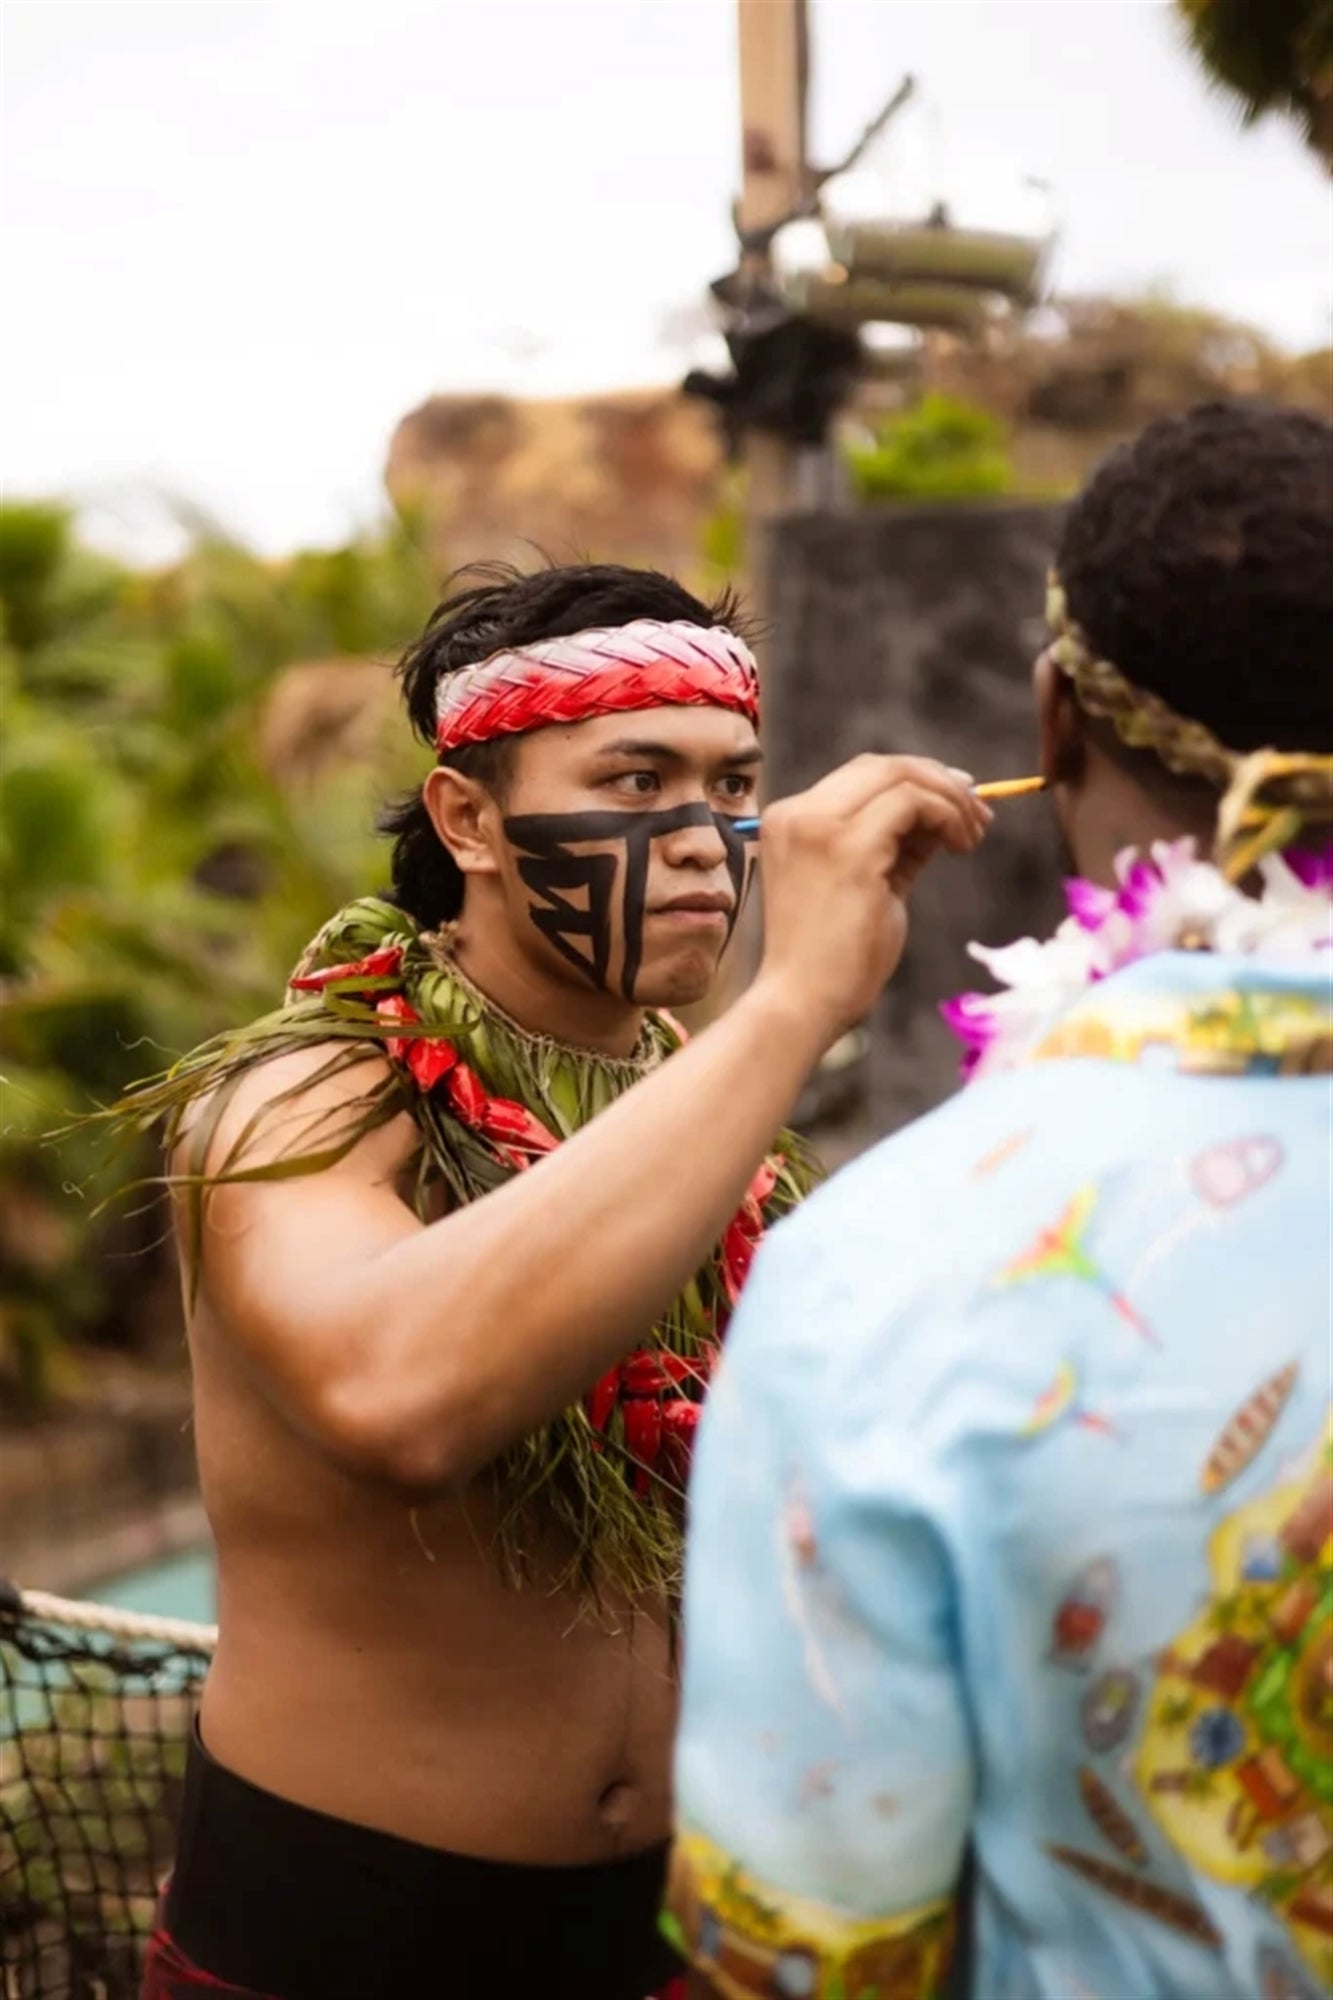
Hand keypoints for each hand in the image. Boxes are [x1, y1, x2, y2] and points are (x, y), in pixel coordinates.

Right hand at [752, 755, 990, 1045]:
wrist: (802, 1004)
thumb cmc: (833, 960)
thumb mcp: (868, 885)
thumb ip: (896, 845)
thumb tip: (942, 812)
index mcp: (791, 821)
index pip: (861, 776)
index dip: (917, 779)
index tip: (959, 802)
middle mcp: (798, 815)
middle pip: (881, 765)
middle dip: (939, 781)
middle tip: (979, 811)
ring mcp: (819, 828)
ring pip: (900, 776)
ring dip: (950, 798)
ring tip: (974, 833)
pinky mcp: (848, 849)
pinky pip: (912, 804)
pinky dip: (947, 814)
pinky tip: (962, 844)